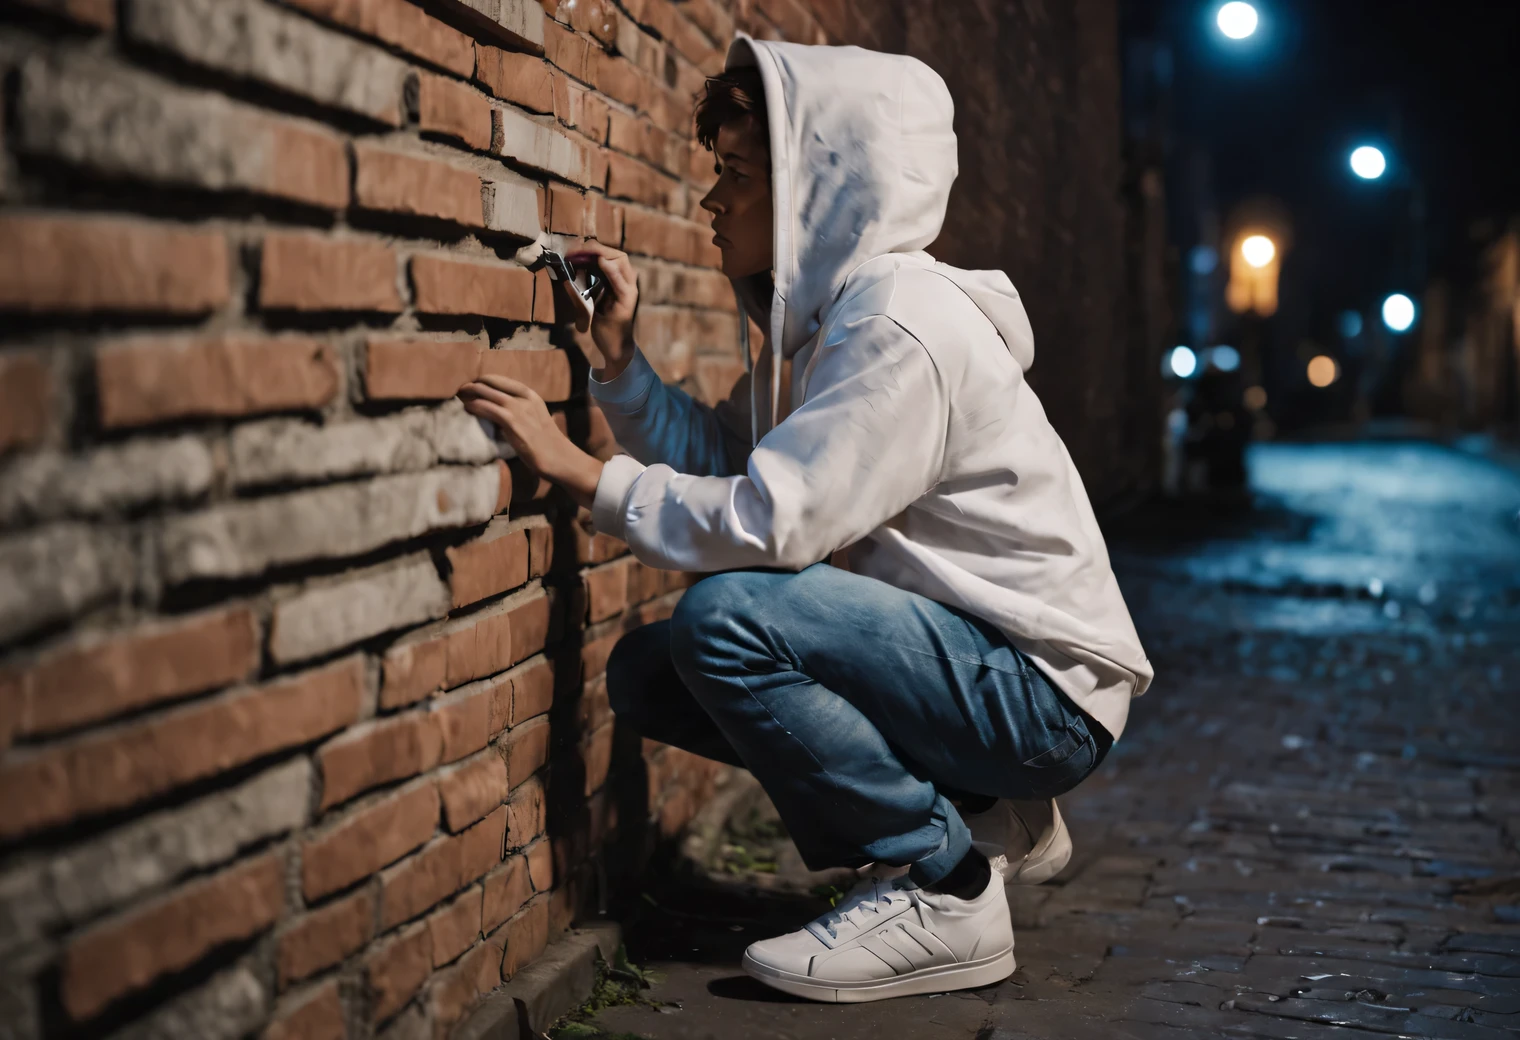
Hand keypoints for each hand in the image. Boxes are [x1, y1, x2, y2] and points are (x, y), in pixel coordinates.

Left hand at [458, 376, 603, 508]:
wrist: (559, 457)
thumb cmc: (547, 444)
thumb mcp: (536, 419)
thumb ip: (521, 412)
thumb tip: (500, 413)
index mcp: (531, 395)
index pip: (501, 380)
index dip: (484, 380)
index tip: (473, 385)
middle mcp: (524, 397)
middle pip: (491, 383)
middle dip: (473, 385)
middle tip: (461, 390)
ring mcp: (517, 408)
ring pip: (485, 393)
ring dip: (469, 394)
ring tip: (459, 397)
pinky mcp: (511, 421)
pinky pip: (486, 408)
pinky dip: (473, 406)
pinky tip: (466, 409)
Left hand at [565, 241, 637, 380]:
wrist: (614, 346)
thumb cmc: (603, 323)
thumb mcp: (589, 301)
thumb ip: (582, 287)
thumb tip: (566, 272)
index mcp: (618, 280)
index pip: (611, 255)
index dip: (595, 248)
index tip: (576, 247)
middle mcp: (626, 282)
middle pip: (617, 255)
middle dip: (597, 248)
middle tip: (577, 248)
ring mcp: (629, 291)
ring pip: (621, 263)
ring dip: (602, 254)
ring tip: (585, 251)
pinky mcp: (627, 302)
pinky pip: (621, 283)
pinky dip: (612, 271)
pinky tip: (602, 263)